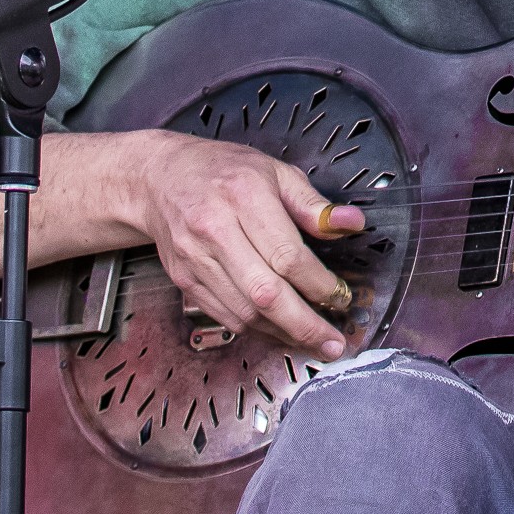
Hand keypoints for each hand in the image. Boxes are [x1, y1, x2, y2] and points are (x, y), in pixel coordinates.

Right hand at [120, 130, 363, 359]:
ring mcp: (195, 259)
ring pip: (243, 312)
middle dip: (304, 324)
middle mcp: (215, 229)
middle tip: (333, 342)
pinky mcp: (185, 280)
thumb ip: (314, 204)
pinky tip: (280, 332)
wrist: (161, 178)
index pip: (287, 255)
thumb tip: (351, 223)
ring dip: (282, 334)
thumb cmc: (223, 171)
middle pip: (265, 292)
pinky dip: (256, 331)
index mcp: (244, 196)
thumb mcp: (276, 172)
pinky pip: (225, 316)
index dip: (319, 284)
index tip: (341, 297)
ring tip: (313, 341)